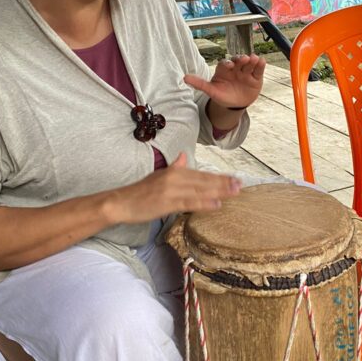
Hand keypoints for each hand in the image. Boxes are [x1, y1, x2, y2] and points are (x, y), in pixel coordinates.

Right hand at [112, 153, 240, 223]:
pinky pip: (189, 202)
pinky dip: (204, 202)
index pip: (201, 174)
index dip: (219, 177)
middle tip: (241, 184)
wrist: (121, 202)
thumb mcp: (159, 175)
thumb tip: (184, 156)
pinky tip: (216, 204)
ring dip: (219, 191)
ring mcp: (171, 190)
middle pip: (204, 180)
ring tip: (234, 192)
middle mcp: (175, 178)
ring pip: (200, 190)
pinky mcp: (167, 203)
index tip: (234, 178)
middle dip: (224, 183)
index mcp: (175, 171)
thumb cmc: (140, 191)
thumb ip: (174, 166)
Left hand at [184, 54, 265, 108]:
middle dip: (241, 60)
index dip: (227, 63)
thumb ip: (200, 84)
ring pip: (249, 64)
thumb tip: (184, 78)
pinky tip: (262, 61)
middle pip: (238, 61)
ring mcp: (246, 72)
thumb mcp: (211, 91)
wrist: (234, 104)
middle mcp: (236, 68)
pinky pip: (258, 70)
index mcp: (224, 70)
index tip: (229, 65)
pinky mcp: (256, 77)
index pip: (225, 64)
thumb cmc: (222, 95)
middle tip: (244, 59)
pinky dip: (261, 65)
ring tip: (255, 59)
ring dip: (252, 60)